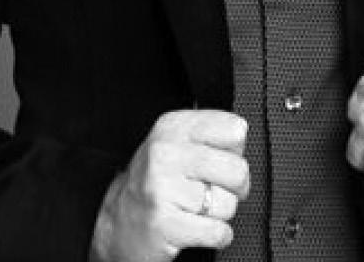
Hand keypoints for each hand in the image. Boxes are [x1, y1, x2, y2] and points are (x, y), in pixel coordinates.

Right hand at [89, 109, 249, 261]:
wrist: (121, 221)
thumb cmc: (159, 180)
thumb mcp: (179, 143)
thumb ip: (211, 134)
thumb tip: (242, 137)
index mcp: (173, 127)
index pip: (233, 129)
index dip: (237, 150)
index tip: (225, 158)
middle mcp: (165, 152)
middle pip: (236, 169)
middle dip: (238, 187)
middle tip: (221, 190)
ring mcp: (162, 188)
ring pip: (227, 204)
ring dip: (222, 213)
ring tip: (202, 209)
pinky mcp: (163, 223)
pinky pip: (216, 231)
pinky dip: (219, 235)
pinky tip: (202, 228)